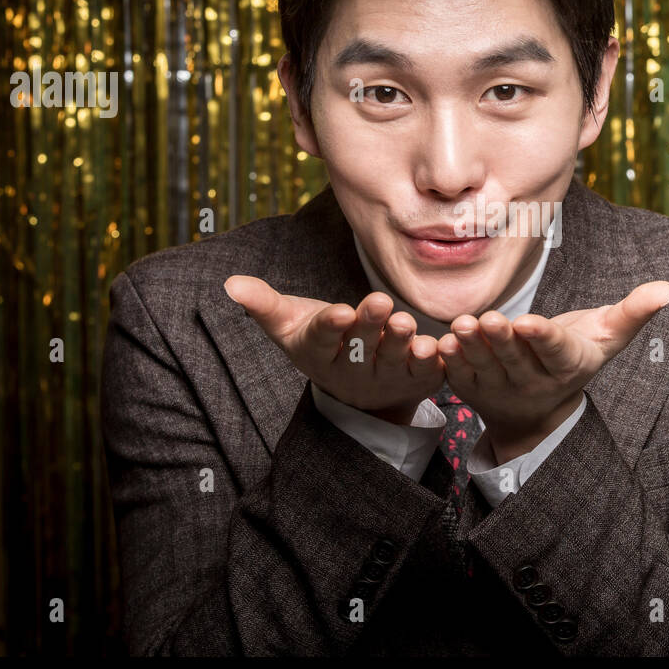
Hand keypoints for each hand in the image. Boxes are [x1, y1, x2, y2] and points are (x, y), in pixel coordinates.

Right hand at [223, 275, 445, 423]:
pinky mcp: (417, 381)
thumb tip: (230, 283)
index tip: (340, 311)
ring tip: (407, 322)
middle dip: (371, 326)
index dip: (332, 327)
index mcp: (320, 354)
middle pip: (362, 347)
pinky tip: (438, 345)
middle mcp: (353, 370)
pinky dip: (433, 361)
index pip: (324, 340)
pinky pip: (427, 373)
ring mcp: (386, 378)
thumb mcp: (290, 325)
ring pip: (395, 360)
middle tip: (380, 302)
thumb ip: (264, 304)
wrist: (361, 385)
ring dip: (402, 342)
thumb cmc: (323, 341)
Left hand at [437, 281, 668, 462]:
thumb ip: (633, 313)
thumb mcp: (607, 339)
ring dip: (472, 346)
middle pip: (515, 358)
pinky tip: (443, 342)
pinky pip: (459, 375)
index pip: (555, 351)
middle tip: (488, 318)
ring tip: (461, 324)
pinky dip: (452, 360)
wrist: (538, 412)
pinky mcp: (472, 389)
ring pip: (485, 366)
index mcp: (568, 366)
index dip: (542, 338)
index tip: (529, 322)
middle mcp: (533, 382)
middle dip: (501, 339)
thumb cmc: (576, 357)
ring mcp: (500, 388)